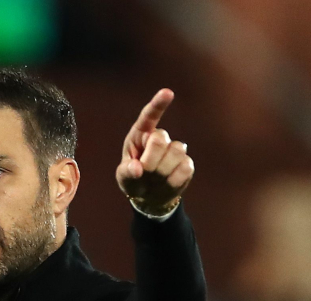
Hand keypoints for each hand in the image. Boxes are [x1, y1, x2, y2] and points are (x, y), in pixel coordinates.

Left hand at [115, 89, 193, 215]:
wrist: (150, 197)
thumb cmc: (133, 182)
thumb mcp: (124, 178)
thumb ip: (127, 173)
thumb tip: (137, 169)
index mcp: (139, 136)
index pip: (148, 116)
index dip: (158, 104)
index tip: (167, 93)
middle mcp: (158, 138)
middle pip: (160, 138)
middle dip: (150, 159)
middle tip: (145, 173)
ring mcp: (174, 150)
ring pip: (176, 152)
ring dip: (162, 171)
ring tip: (155, 179)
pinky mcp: (187, 164)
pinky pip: (185, 168)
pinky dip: (173, 180)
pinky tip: (167, 183)